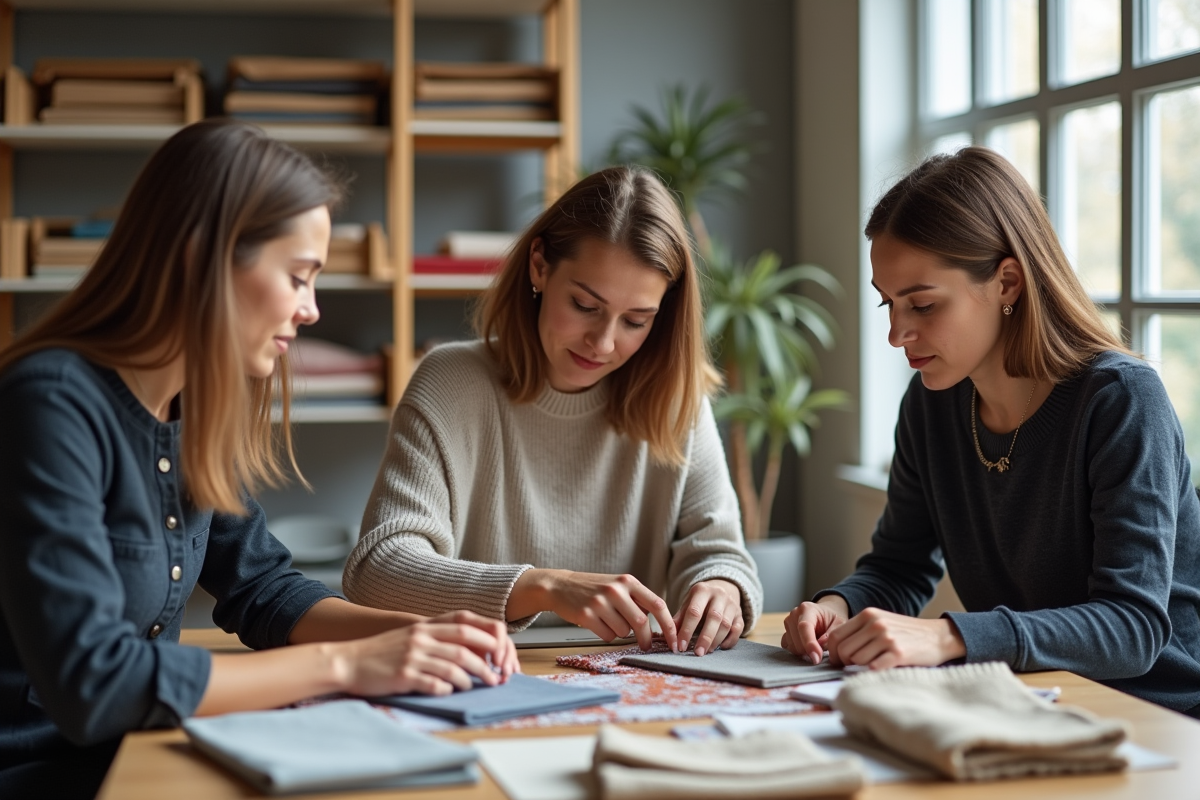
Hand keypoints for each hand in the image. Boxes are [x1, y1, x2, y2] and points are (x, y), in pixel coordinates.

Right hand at [333, 615, 509, 696]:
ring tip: (477, 686)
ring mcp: (413, 656)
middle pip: (465, 643)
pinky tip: (449, 692)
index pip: (464, 621)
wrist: (347, 661)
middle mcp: (421, 638)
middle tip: (496, 674)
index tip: (498, 648)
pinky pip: (435, 683)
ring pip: (454, 665)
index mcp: (424, 626)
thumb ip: (434, 637)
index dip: (486, 633)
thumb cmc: (380, 652)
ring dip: (471, 678)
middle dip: (486, 660)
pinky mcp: (404, 676)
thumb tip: (466, 649)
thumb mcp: (409, 636)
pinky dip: (447, 689)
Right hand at [526, 569, 678, 650]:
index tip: (675, 640)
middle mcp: (615, 590)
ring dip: (620, 633)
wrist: (560, 586)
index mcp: (628, 581)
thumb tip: (660, 623)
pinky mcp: (586, 615)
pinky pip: (607, 636)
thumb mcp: (618, 585)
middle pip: (641, 622)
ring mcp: (600, 602)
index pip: (657, 605)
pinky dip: (606, 635)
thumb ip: (638, 600)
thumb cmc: (594, 588)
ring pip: (623, 632)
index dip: (669, 625)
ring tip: (608, 621)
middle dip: (645, 638)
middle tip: (645, 645)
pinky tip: (597, 623)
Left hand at [673, 579, 743, 655]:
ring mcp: (732, 605)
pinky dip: (730, 640)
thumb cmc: (699, 601)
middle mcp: (719, 595)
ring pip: (727, 625)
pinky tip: (721, 647)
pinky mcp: (740, 615)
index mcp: (702, 590)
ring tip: (706, 651)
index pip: (694, 612)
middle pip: (714, 617)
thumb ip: (679, 618)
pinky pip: (738, 629)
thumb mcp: (688, 603)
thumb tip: (668, 636)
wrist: (722, 588)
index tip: (681, 646)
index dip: (687, 630)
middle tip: (697, 653)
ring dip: (716, 640)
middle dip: (705, 638)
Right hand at [781, 597, 849, 664]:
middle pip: (797, 641)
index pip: (804, 627)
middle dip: (810, 650)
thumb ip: (831, 635)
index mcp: (807, 609)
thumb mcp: (839, 623)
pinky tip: (806, 646)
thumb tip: (820, 646)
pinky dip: (798, 651)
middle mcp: (794, 615)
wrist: (824, 614)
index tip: (816, 658)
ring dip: (805, 651)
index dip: (810, 644)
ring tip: (815, 644)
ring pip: (793, 647)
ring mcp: (787, 624)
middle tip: (822, 648)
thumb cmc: (831, 619)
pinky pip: (788, 648)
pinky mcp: (785, 633)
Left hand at [823, 607, 965, 669]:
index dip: (832, 652)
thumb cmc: (906, 633)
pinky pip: (873, 668)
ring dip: (859, 668)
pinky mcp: (898, 653)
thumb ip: (859, 631)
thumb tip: (834, 648)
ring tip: (871, 665)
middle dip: (844, 662)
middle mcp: (875, 624)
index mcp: (868, 615)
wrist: (937, 636)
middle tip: (853, 667)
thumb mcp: (881, 622)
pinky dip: (873, 672)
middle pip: (843, 650)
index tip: (838, 661)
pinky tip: (880, 669)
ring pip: (856, 660)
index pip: (835, 636)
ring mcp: (887, 638)